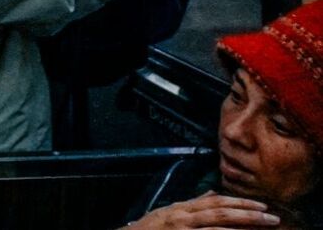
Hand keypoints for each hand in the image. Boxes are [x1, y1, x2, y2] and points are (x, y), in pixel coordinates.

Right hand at [125, 193, 279, 227]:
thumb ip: (191, 204)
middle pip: (221, 213)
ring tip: (262, 228)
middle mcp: (182, 218)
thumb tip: (211, 194)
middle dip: (249, 214)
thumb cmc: (148, 229)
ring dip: (242, 228)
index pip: (215, 201)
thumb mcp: (168, 212)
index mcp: (181, 209)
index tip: (261, 206)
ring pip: (217, 228)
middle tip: (272, 217)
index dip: (240, 202)